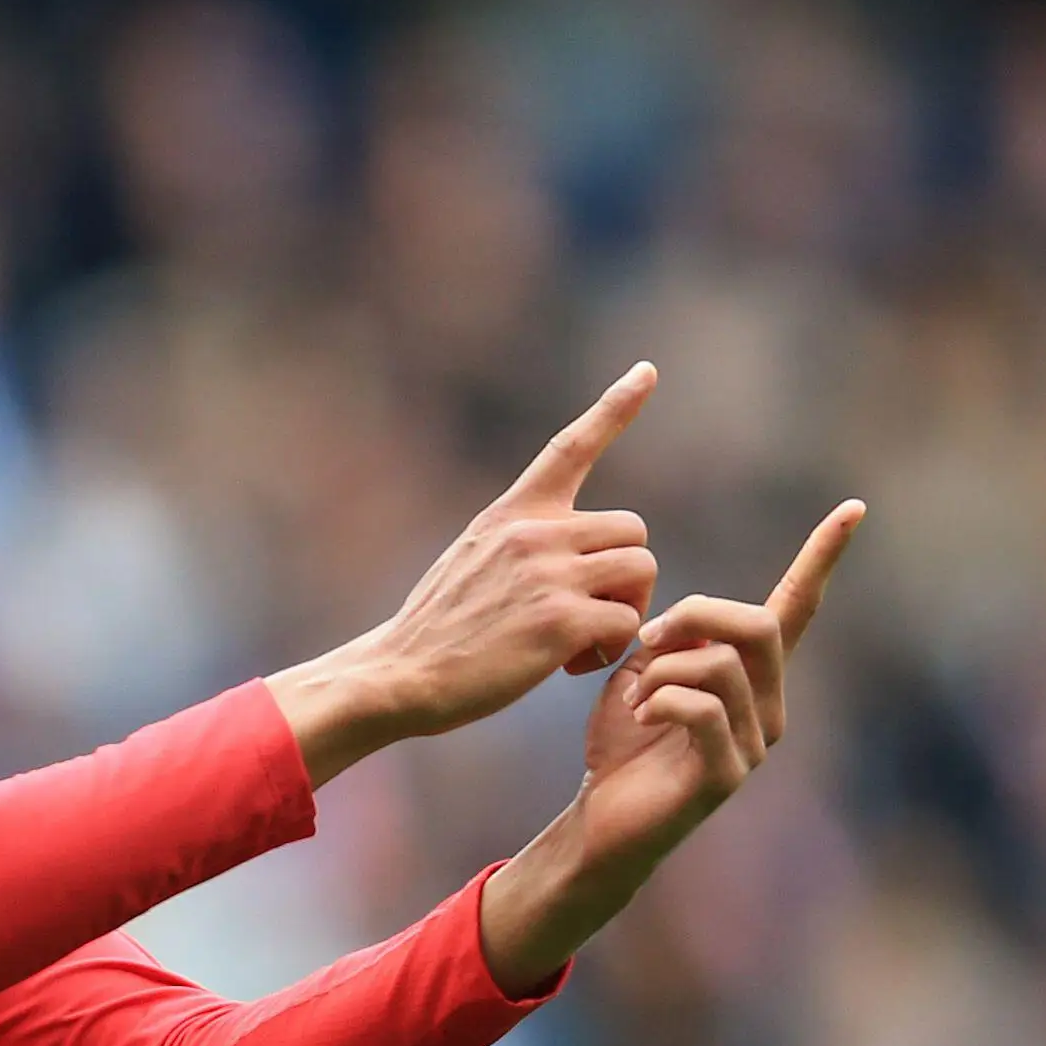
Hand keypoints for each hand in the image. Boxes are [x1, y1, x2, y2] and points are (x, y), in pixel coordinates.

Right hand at [268, 364, 661, 786]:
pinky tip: (572, 667)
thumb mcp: (470, 561)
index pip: (571, 446)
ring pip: (641, 569)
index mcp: (512, 514)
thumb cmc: (435, 632)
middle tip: (594, 615)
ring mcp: (549, 574)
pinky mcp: (561, 621)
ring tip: (585, 642)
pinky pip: (627, 622)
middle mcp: (534, 532)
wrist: (399, 675)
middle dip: (626, 575)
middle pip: (633, 529)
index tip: (647, 370)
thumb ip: (520, 545)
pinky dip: (612, 649)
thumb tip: (570, 554)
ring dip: (628, 610)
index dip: (616, 406)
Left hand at [479, 498, 865, 992]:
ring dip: (663, 666)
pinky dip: (660, 698)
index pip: (797, 607)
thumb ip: (674, 638)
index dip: (822, 558)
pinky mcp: (726, 775)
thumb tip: (685, 621)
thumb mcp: (642, 672)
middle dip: (695, 614)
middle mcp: (768, 706)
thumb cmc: (622, 743)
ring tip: (633, 693)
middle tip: (646, 638)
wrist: (600, 818)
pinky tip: (640, 715)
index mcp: (753, 675)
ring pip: (723, 664)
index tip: (852, 508)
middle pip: (758, 624)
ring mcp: (753, 743)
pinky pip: (702, 707)